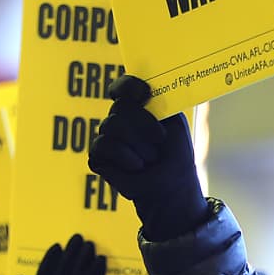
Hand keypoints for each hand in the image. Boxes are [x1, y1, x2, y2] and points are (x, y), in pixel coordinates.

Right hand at [88, 75, 206, 241]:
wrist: (171, 188)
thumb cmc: (176, 155)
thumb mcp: (175, 124)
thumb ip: (162, 103)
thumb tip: (147, 86)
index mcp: (137, 108)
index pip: (123, 88)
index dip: (128, 86)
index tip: (143, 94)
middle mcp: (119, 120)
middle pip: (120, 106)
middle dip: (143, 123)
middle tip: (159, 139)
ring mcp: (107, 138)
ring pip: (111, 125)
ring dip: (139, 145)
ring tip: (150, 159)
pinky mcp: (98, 157)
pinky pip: (103, 146)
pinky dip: (124, 156)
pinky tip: (136, 166)